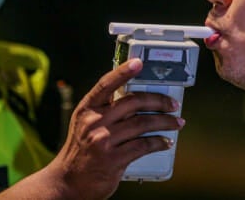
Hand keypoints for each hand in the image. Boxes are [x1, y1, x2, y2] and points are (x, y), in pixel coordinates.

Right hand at [50, 57, 183, 198]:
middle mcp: (94, 122)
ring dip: (164, 122)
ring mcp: (104, 140)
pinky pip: (143, 146)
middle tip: (172, 104)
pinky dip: (158, 142)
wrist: (68, 181)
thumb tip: (136, 101)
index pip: (106, 84)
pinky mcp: (114, 159)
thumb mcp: (84, 124)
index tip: (139, 63)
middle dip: (158, 101)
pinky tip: (165, 142)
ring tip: (176, 123)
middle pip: (133, 102)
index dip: (123, 71)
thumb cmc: (80, 151)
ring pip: (142, 124)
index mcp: (87, 109)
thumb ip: (105, 110)